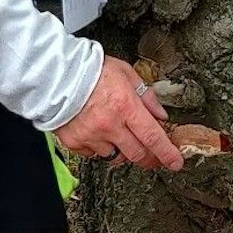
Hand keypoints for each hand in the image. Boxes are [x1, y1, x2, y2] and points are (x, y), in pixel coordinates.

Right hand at [55, 57, 183, 170]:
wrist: (56, 74)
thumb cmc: (90, 69)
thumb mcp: (127, 74)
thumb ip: (146, 96)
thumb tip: (160, 115)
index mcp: (125, 106)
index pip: (153, 137)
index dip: (167, 154)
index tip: (175, 162)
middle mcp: (109, 125)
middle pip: (137, 154)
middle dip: (150, 159)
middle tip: (154, 157)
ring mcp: (91, 136)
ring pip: (116, 157)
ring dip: (123, 151)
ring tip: (120, 136)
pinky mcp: (75, 142)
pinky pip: (94, 154)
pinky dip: (100, 148)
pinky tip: (99, 133)